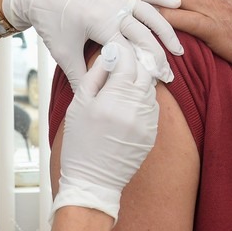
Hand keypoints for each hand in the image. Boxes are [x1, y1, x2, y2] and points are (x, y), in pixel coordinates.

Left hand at [2, 0, 183, 88]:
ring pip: (150, 13)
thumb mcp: (64, 54)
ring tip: (178, 50)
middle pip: (144, 33)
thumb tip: (91, 103)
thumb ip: (81, 77)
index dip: (142, 68)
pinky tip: (177, 3)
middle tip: (168, 76)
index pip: (130, 49)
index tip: (153, 85)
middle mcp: (112, 7)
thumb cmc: (52, 25)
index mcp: (99, 22)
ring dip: (166, 31)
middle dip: (158, 56)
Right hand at [53, 40, 157, 222]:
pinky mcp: (152, 134)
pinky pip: (152, 106)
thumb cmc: (79, 143)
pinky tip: (128, 103)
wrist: (92, 181)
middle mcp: (134, 110)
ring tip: (122, 82)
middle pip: (144, 72)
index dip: (122, 51)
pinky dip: (142, 99)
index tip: (114, 49)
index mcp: (113, 101)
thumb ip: (94, 76)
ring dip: (139, 80)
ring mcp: (147, 123)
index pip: (127, 62)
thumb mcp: (79, 105)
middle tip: (121, 61)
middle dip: (134, 63)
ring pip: (150, 88)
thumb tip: (109, 55)